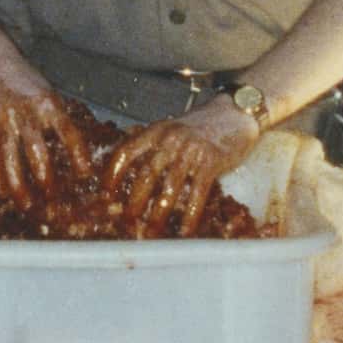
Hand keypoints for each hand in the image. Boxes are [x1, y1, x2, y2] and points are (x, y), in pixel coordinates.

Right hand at [0, 39, 88, 204]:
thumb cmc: (23, 80)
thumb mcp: (47, 92)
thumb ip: (58, 119)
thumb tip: (77, 152)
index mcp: (48, 102)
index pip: (68, 132)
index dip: (78, 156)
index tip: (85, 175)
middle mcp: (26, 111)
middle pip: (38, 151)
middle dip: (46, 179)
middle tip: (53, 200)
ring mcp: (2, 119)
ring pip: (11, 159)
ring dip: (19, 186)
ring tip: (27, 206)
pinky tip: (1, 193)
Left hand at [104, 97, 259, 235]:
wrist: (236, 113)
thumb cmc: (204, 124)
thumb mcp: (173, 128)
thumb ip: (154, 145)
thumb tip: (131, 167)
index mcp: (157, 131)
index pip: (126, 152)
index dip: (113, 174)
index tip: (106, 193)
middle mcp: (170, 140)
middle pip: (145, 174)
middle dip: (134, 200)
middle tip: (127, 220)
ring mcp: (191, 151)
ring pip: (169, 187)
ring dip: (159, 213)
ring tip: (151, 230)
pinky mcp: (211, 162)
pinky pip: (196, 193)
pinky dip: (190, 215)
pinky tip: (185, 230)